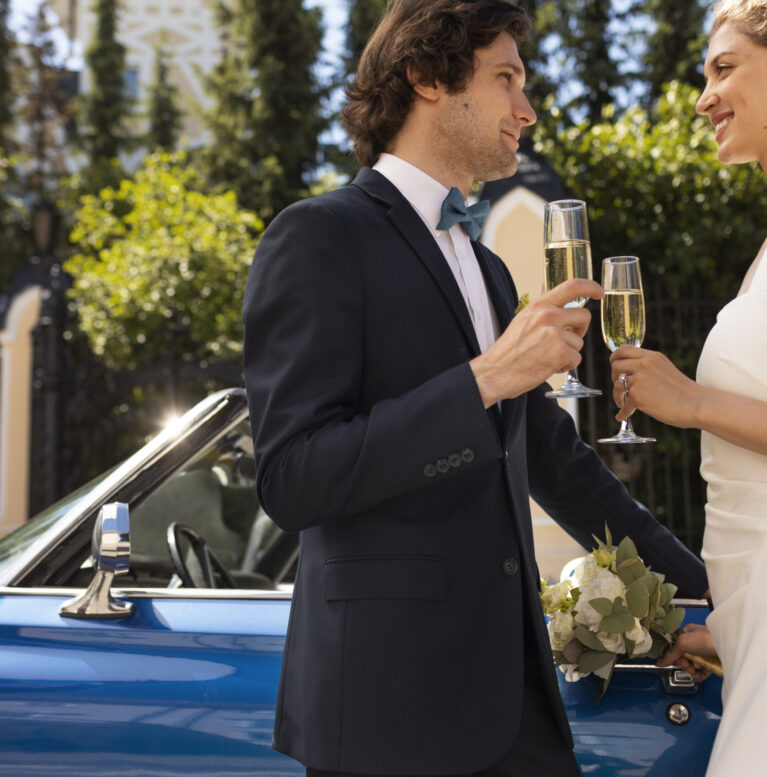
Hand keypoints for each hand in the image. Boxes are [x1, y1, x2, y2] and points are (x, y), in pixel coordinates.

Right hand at [471, 279, 602, 406]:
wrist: (495, 372)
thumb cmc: (508, 351)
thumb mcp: (523, 321)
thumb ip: (542, 312)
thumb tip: (562, 307)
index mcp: (538, 305)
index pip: (572, 286)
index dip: (590, 287)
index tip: (599, 292)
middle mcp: (548, 316)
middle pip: (584, 316)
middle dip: (580, 330)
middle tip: (565, 342)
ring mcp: (555, 333)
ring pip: (579, 341)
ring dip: (568, 352)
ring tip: (546, 357)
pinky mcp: (560, 352)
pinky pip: (576, 359)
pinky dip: (565, 366)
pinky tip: (548, 367)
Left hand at [609, 346, 701, 426]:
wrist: (697, 404)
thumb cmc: (684, 391)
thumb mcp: (665, 369)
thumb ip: (649, 367)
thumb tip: (630, 372)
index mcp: (652, 356)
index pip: (623, 349)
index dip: (614, 358)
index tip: (614, 367)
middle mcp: (644, 364)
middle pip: (615, 365)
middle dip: (614, 377)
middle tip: (621, 388)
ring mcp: (640, 379)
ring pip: (617, 385)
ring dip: (617, 396)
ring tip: (622, 403)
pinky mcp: (637, 395)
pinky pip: (623, 404)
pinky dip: (622, 412)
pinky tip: (622, 416)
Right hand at [656, 624, 715, 681]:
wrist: (729, 646)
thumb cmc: (706, 639)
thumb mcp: (683, 643)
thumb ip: (670, 654)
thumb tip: (659, 662)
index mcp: (687, 633)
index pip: (675, 646)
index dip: (674, 655)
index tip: (677, 659)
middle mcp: (695, 643)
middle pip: (683, 657)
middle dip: (685, 664)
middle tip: (689, 664)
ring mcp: (704, 653)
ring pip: (692, 665)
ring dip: (692, 670)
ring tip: (696, 669)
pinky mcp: (712, 663)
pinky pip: (702, 671)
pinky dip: (699, 675)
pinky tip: (699, 676)